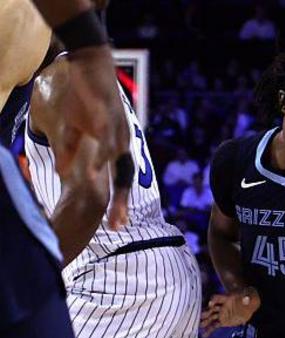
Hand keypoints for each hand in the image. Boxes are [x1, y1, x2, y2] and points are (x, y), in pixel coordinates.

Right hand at [58, 46, 132, 226]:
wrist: (90, 65)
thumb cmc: (83, 98)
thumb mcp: (74, 128)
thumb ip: (69, 150)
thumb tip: (61, 172)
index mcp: (117, 147)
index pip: (121, 179)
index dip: (119, 201)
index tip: (114, 225)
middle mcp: (121, 142)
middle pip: (125, 177)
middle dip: (121, 202)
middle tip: (117, 226)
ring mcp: (116, 131)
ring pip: (118, 163)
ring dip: (113, 186)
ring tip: (107, 209)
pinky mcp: (106, 117)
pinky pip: (103, 142)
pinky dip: (100, 159)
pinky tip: (93, 173)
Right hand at [201, 287, 260, 334]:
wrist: (248, 304)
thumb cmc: (247, 298)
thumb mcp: (249, 296)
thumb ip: (246, 298)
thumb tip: (246, 299)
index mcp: (226, 298)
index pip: (217, 298)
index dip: (214, 300)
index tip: (210, 304)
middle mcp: (221, 306)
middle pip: (211, 309)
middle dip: (206, 312)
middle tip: (200, 316)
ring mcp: (221, 314)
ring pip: (211, 318)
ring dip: (205, 322)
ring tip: (200, 326)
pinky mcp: (222, 321)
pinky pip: (214, 326)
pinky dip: (209, 331)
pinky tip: (204, 336)